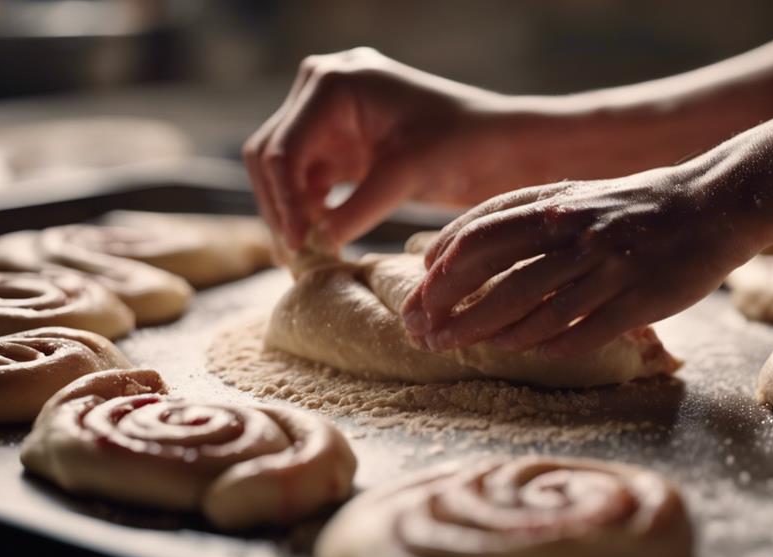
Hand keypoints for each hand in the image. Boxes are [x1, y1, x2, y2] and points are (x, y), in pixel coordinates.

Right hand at [243, 48, 538, 248]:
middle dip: (281, 207)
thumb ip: (355, 210)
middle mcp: (323, 90)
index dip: (283, 201)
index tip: (297, 245)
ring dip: (292, 211)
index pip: (283, 148)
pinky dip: (311, 209)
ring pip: (285, 170)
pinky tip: (322, 241)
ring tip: (307, 257)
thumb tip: (314, 247)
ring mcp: (331, 116)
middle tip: (296, 257)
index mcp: (334, 84)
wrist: (500, 144)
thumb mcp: (406, 176)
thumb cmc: (464, 145)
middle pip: (272, 156)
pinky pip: (309, 179)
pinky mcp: (343, 142)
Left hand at [401, 165, 757, 356]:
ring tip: (455, 347)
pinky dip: (550, 343)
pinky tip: (527, 354)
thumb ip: (525, 215)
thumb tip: (462, 245)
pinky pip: (584, 328)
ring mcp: (606, 265)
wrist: (714, 203)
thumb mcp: (574, 195)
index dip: (443, 261)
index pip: (482, 230)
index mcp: (555, 201)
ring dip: (487, 330)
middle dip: (450, 302)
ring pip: (533, 304)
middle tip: (420, 329)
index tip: (420, 287)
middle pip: (496, 271)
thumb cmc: (634, 205)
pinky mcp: (638, 297)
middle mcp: (574, 231)